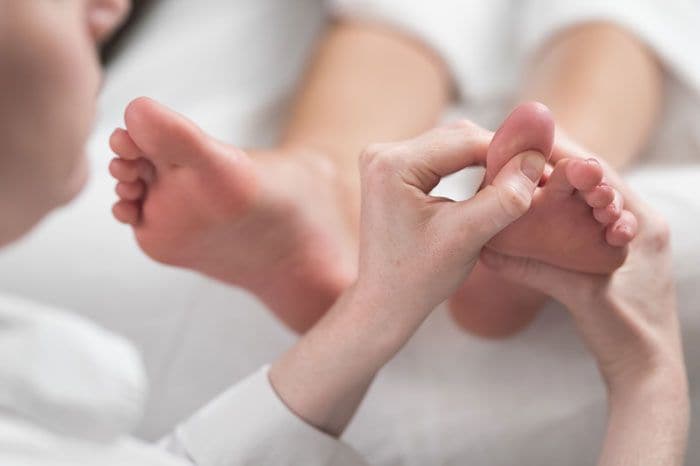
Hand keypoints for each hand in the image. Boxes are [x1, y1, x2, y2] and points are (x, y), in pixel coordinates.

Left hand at [271, 117, 547, 436]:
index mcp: (392, 164)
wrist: (384, 302)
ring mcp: (382, 159)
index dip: (510, 152)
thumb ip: (503, 199)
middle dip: (498, 154)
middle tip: (536, 173)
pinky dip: (466, 167)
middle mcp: (381, 153)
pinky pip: (439, 157)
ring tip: (517, 181)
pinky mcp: (390, 170)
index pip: (466, 142)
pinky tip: (490, 184)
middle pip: (458, 138)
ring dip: (485, 160)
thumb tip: (535, 159)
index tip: (546, 166)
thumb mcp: (467, 237)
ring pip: (451, 145)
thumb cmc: (419, 278)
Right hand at [481, 167, 687, 464]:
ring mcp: (634, 239)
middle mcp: (643, 222)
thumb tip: (486, 251)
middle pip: (595, 182)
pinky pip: (587, 223)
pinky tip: (540, 217)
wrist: (647, 374)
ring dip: (560, 192)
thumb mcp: (579, 294)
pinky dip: (563, 216)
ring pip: (590, 202)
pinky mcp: (621, 255)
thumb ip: (532, 267)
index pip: (601, 172)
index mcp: (643, 222)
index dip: (563, 156)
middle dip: (557, 171)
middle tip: (518, 163)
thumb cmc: (628, 335)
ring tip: (524, 186)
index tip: (528, 145)